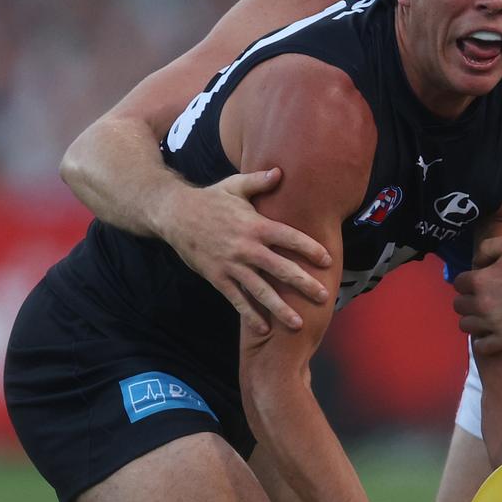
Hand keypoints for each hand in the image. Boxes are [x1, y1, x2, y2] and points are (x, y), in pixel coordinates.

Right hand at [157, 167, 331, 334]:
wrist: (174, 215)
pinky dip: (250, 315)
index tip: (327, 260)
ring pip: (261, 290)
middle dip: (304, 284)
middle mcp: (247, 247)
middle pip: (281, 268)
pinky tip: (264, 330)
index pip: (289, 238)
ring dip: (280, 308)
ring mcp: (232, 265)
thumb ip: (259, 181)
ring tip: (299, 323)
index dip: (310, 249)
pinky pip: (237, 300)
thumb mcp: (235, 186)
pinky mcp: (217, 278)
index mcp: (255, 225)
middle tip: (323, 296)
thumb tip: (281, 172)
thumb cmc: (209, 199)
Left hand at [453, 235, 501, 355]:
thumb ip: (487, 248)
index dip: (468, 282)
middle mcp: (482, 304)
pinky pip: (481, 346)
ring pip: (466, 326)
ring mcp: (493, 324)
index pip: (458, 284)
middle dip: (468, 300)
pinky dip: (482, 341)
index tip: (478, 283)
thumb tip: (475, 262)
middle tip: (482, 299)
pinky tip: (490, 334)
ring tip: (485, 316)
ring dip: (473, 320)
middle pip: (458, 305)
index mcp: (480, 281)